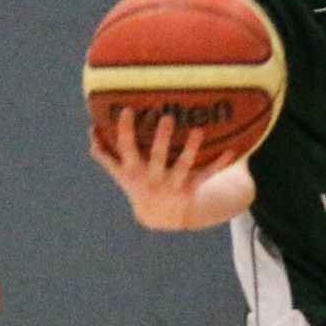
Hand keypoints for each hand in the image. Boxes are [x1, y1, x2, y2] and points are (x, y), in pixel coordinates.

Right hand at [90, 106, 244, 229]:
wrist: (159, 216)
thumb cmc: (137, 184)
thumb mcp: (119, 172)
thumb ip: (105, 152)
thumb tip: (91, 128)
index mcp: (132, 171)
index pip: (126, 147)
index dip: (126, 129)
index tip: (129, 109)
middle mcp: (152, 178)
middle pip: (156, 156)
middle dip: (161, 139)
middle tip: (167, 117)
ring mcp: (172, 184)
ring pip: (183, 165)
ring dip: (191, 149)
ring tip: (198, 130)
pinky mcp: (190, 188)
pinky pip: (206, 175)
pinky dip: (219, 164)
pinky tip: (233, 152)